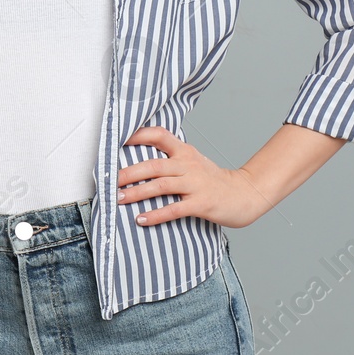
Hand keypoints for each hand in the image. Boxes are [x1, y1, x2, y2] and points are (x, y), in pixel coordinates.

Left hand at [117, 126, 272, 229]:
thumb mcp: (193, 162)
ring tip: (118, 199)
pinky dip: (156, 214)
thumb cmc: (213, 180)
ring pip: (161, 185)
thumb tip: (138, 162)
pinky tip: (141, 219)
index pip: (160, 136)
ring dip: (137, 193)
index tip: (118, 140)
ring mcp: (195, 184)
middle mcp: (188, 165)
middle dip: (128, 173)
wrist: (245, 194)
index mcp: (185, 152)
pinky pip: (174, 209)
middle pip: (153, 165)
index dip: (138, 135)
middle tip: (108, 181)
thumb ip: (171, 159)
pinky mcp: (201, 203)